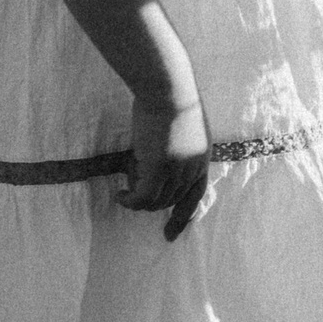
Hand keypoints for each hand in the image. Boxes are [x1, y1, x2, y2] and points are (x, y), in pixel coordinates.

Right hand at [121, 96, 211, 240]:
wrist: (166, 88)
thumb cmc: (170, 98)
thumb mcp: (182, 127)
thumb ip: (176, 147)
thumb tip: (155, 161)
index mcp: (202, 158)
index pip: (196, 196)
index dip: (183, 216)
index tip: (169, 233)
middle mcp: (193, 168)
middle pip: (171, 200)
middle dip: (151, 202)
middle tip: (132, 193)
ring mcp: (177, 170)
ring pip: (156, 200)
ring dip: (139, 201)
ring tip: (124, 195)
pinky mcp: (158, 168)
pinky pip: (142, 197)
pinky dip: (130, 200)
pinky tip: (120, 195)